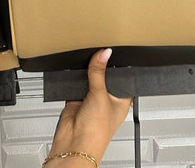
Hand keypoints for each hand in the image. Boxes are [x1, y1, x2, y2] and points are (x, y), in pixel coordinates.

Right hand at [47, 48, 132, 165]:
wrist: (74, 145)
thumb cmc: (97, 132)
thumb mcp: (101, 95)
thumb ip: (99, 73)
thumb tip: (103, 54)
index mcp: (120, 99)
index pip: (121, 76)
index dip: (117, 64)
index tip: (112, 51)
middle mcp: (106, 99)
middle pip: (103, 75)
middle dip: (99, 66)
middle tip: (97, 54)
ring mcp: (91, 99)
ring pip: (89, 78)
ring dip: (86, 72)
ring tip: (85, 63)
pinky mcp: (76, 99)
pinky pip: (75, 83)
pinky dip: (74, 78)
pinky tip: (74, 72)